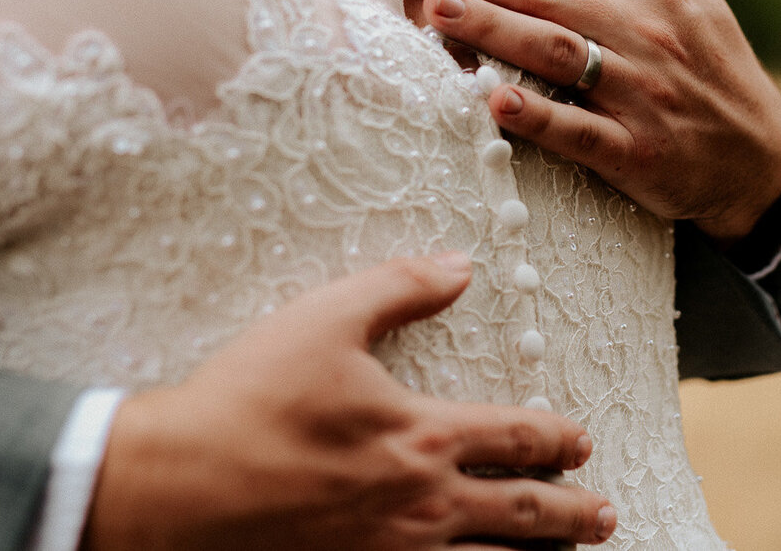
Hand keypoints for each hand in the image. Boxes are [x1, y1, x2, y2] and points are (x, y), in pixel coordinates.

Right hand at [83, 253, 616, 550]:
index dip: (556, 439)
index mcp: (423, 436)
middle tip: (601, 516)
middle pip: (522, 514)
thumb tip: (460, 265)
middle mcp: (422, 503)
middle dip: (570, 514)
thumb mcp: (325, 319)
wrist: (178, 484)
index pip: (515, 437)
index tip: (579, 440)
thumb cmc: (249, 400)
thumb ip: (400, 287)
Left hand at [398, 0, 780, 243]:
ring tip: (434, 10)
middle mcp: (645, 31)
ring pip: (557, 53)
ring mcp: (642, 94)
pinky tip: (493, 102)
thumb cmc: (708, 55)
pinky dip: (539, 117)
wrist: (757, 158)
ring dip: (493, 30)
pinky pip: (581, 133)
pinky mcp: (638, 155)